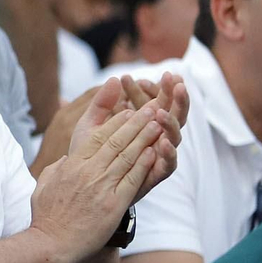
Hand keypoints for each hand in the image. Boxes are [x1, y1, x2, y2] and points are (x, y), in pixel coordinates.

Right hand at [31, 97, 166, 262]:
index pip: (97, 137)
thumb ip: (57, 168)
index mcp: (72, 165)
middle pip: (116, 141)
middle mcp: (88, 172)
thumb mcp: (44, 184)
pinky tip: (155, 152)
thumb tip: (66, 159)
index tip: (128, 110)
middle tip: (151, 108)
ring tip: (159, 123)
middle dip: (136, 122)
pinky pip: (132, 179)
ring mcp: (101, 187)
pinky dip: (144, 164)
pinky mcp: (113, 204)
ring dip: (145, 137)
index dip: (115, 122)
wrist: (52, 244)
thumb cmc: (46, 216)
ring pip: (127, 156)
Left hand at [68, 74, 184, 200]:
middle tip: (174, 80)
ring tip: (161, 112)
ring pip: (174, 137)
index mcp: (144, 123)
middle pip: (173, 114)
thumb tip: (114, 78)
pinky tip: (164, 143)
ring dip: (171, 123)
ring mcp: (158, 156)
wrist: (85, 190)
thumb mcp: (92, 126)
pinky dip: (169, 154)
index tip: (163, 72)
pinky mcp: (156, 175)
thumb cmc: (91, 154)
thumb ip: (103, 103)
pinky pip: (169, 165)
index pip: (158, 100)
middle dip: (175, 97)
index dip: (160, 86)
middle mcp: (155, 137)